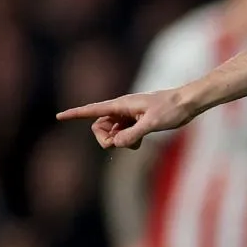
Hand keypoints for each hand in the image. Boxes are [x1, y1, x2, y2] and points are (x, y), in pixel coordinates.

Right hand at [57, 87, 195, 149]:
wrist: (188, 103)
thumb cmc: (172, 109)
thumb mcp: (152, 122)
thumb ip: (133, 134)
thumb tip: (115, 144)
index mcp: (121, 105)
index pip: (92, 110)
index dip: (75, 114)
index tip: (58, 117)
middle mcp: (122, 109)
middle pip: (99, 127)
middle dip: (105, 138)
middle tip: (120, 143)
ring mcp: (129, 116)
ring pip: (111, 133)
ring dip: (118, 141)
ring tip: (136, 141)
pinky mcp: (137, 122)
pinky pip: (123, 136)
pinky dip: (127, 142)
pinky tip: (140, 142)